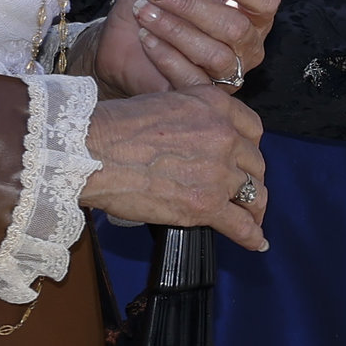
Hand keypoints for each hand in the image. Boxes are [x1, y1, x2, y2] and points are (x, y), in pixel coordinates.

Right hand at [80, 85, 266, 249]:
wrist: (89, 151)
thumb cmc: (112, 127)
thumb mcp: (164, 102)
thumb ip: (191, 116)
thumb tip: (195, 135)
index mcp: (214, 107)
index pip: (252, 129)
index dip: (249, 147)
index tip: (245, 158)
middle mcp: (224, 137)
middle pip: (254, 163)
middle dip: (249, 177)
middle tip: (242, 189)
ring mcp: (218, 172)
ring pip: (252, 193)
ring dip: (254, 207)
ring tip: (252, 216)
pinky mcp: (205, 204)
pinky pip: (240, 224)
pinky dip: (251, 236)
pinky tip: (257, 242)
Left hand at [90, 0, 275, 95]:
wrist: (118, 36)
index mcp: (252, 13)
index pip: (266, 0)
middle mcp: (248, 46)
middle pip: (236, 28)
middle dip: (190, 6)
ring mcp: (227, 73)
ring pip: (214, 54)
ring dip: (173, 29)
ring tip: (144, 13)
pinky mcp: (201, 94)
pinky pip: (193, 79)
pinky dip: (166, 55)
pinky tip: (146, 38)